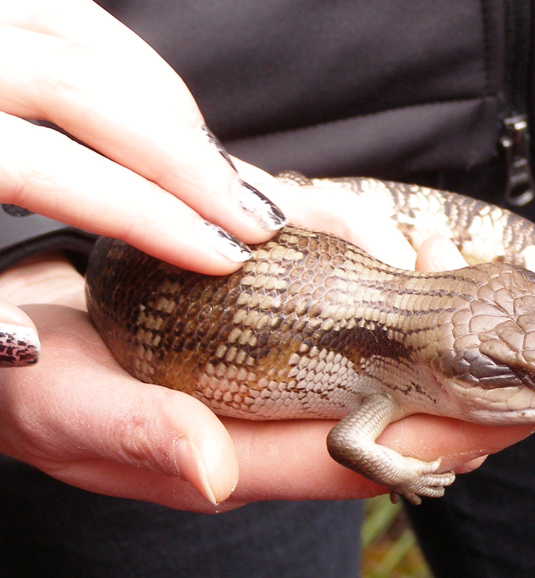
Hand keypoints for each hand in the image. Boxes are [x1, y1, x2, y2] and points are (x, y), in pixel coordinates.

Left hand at [0, 0, 284, 272]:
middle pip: (82, 88)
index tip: (220, 256)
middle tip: (253, 216)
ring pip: (81, 35)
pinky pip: (61, 14)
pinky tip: (158, 108)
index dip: (148, 215)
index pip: (46, 166)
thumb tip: (29, 338)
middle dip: (187, 158)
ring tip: (216, 167)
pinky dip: (124, 59)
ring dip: (167, 102)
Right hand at [0, 175, 534, 511]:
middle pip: (392, 430)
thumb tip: (214, 473)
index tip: (518, 422)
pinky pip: (352, 356)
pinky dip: (402, 334)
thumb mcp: (66, 406)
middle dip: (475, 411)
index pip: (360, 459)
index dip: (441, 444)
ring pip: (382, 395)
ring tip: (522, 349)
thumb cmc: (36, 383)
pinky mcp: (268, 356)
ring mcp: (270, 396)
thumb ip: (140, 433)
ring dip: (451, 373)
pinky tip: (438, 311)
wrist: (16, 342)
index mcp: (234, 458)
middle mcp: (267, 434)